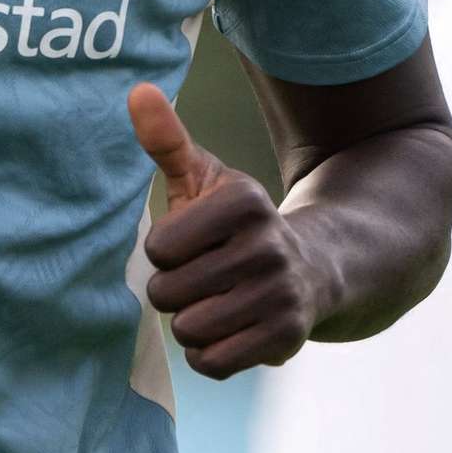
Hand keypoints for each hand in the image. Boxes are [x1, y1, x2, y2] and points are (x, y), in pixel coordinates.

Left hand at [131, 83, 323, 377]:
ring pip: (188, 329)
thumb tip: (137, 90)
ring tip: (217, 303)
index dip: (166, 251)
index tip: (194, 244)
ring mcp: (280, 293)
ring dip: (191, 324)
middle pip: (168, 292)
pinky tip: (230, 331)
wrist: (314, 268)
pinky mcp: (286, 338)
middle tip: (205, 278)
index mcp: (243, 201)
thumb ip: (167, 140)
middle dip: (175, 291)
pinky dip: (209, 354)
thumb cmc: (237, 225)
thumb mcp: (206, 179)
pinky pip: (211, 362)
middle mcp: (267, 245)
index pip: (160, 248)